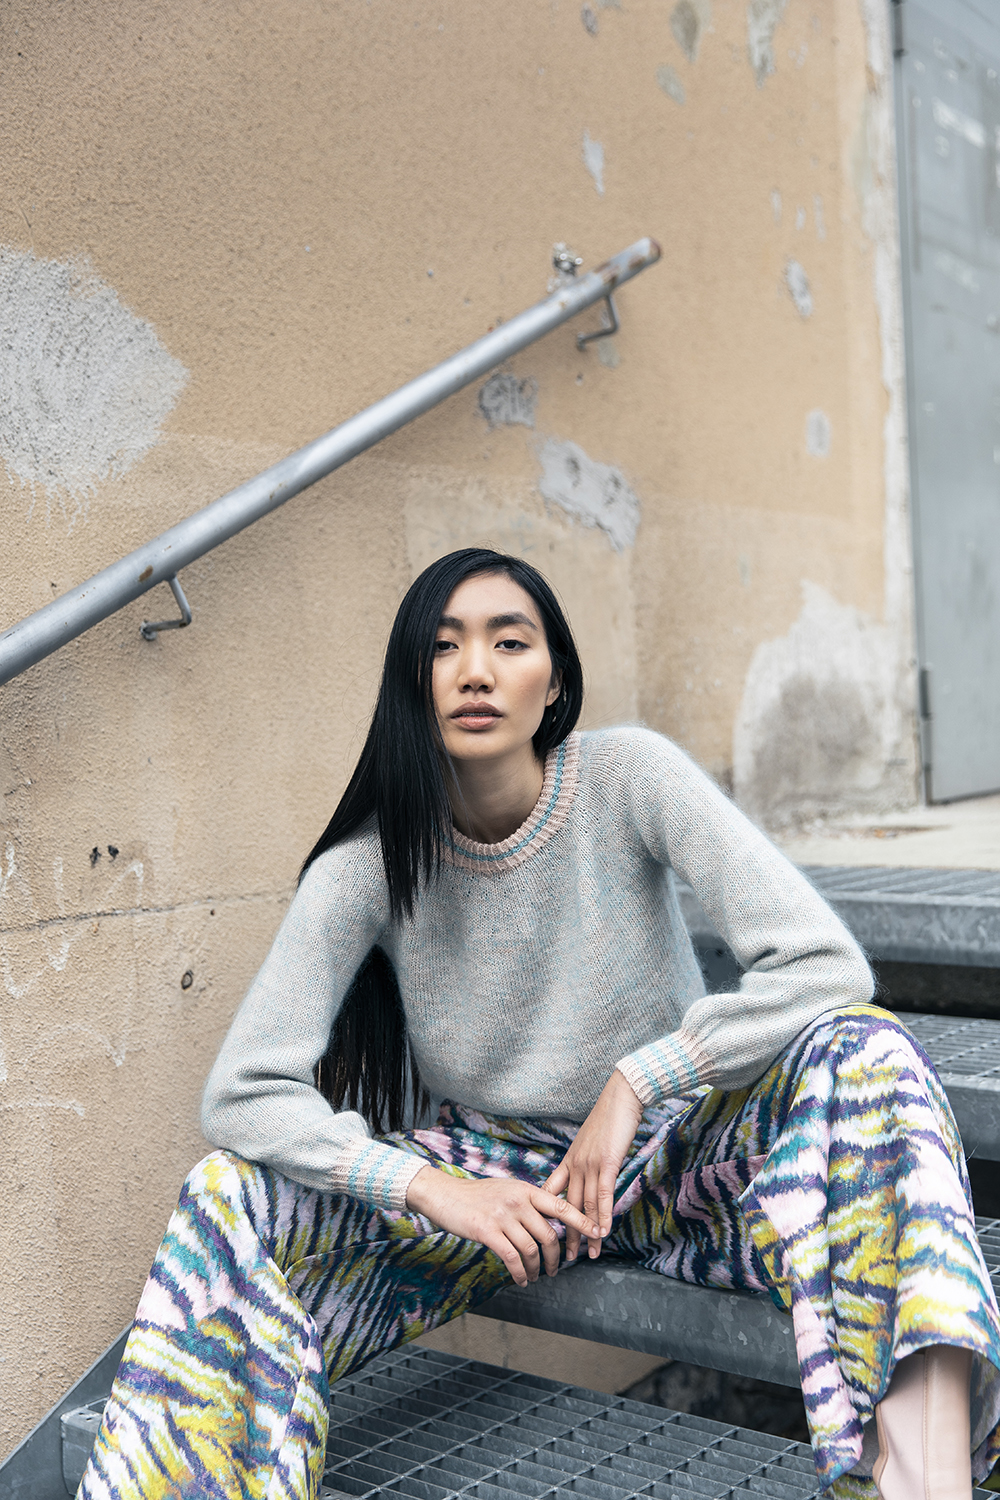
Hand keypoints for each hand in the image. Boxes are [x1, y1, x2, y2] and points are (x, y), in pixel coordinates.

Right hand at [405, 1166, 600, 1286]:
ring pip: (532, 1249)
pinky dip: (520, 1273)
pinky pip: (512, 1257)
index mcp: (526, 1189)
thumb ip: (528, 1201)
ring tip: (534, 1277)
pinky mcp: (487, 1230)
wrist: (445, 1195)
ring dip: (536, 1269)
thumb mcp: (507, 1189)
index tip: (598, 1233)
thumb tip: (549, 1219)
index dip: (582, 1220)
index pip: (560, 1205)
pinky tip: (520, 1279)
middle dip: (556, 1257)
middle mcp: (518, 1200)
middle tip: (556, 1269)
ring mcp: (503, 1215)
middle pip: (549, 1234)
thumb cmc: (477, 1195)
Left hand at [544, 1069, 642, 1263]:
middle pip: (568, 1206)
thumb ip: (587, 1162)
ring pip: (586, 1205)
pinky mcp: (607, 1163)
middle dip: (567, 1234)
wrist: (621, 1098)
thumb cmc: (609, 1119)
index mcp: (569, 1160)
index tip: (547, 1234)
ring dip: (587, 1233)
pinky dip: (604, 1216)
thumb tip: (588, 1178)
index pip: (552, 1193)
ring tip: (588, 1254)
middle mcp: (575, 1164)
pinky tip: (604, 1232)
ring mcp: (590, 1164)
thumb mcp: (591, 1143)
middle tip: (565, 1257)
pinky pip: (603, 1195)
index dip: (550, 1216)